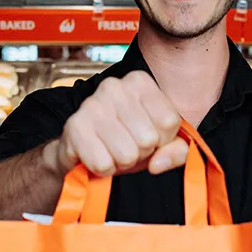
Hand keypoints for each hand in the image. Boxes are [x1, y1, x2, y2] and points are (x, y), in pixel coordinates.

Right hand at [46, 72, 187, 176]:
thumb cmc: (127, 140)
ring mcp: (92, 104)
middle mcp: (114, 86)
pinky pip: (104, 164)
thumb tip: (158, 162)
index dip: (162, 139)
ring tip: (111, 150)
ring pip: (127, 154)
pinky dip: (104, 168)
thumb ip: (177, 151)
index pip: (169, 121)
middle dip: (141, 152)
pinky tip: (97, 155)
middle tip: (126, 145)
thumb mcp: (162, 143)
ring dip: (121, 162)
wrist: (84, 150)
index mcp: (140, 82)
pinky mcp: (75, 126)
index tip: (147, 134)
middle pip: (148, 139)